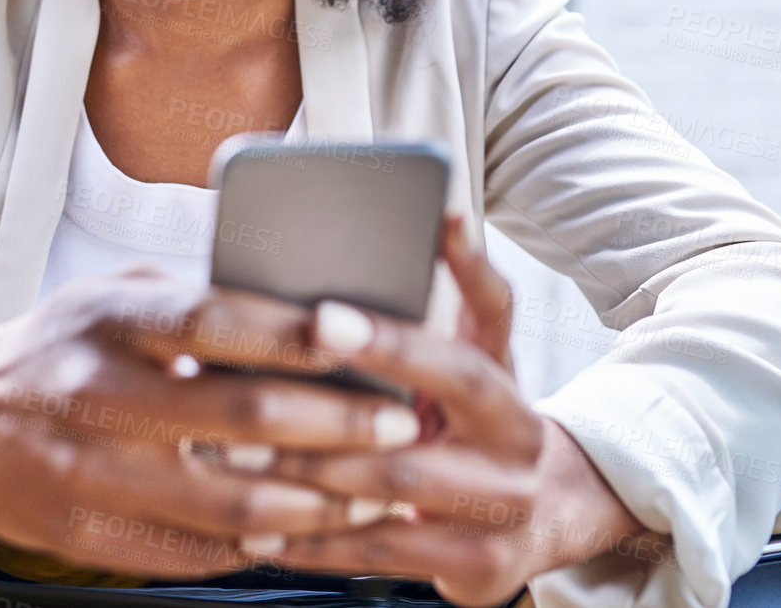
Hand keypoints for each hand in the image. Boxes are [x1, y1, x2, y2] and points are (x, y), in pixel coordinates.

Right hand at [0, 265, 424, 579]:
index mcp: (110, 321)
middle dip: (333, 423)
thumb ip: (200, 300)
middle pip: (237, 415)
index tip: (362, 335)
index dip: (292, 332)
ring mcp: (88, 473)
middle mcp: (96, 394)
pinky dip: (255, 544)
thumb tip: (308, 313)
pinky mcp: (84, 534)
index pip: (215, 320)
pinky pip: (189, 552)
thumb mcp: (118, 295)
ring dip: (315, 501)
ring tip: (376, 493)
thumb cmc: (61, 341)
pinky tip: (303, 532)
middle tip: (399, 422)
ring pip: (225, 500)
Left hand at [247, 213, 660, 605]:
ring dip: (300, 487)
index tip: (319, 317)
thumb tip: (446, 209)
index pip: (454, 366)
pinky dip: (312, 545)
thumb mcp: (489, 343)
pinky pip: (377, 559)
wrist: (551, 505)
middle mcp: (512, 467)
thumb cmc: (488, 409)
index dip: (390, 342)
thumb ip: (467, 281)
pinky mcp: (474, 576)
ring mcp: (496, 528)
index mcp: (509, 401)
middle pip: (407, 452)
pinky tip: (254, 526)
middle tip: (238, 405)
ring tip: (228, 460)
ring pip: (385, 508)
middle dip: (315, 431)